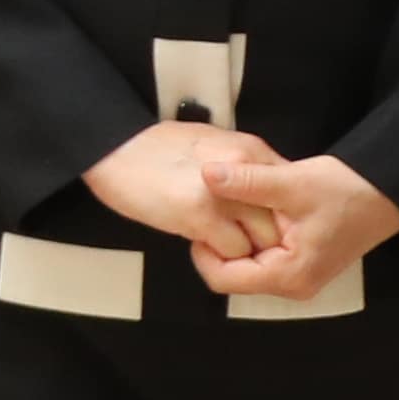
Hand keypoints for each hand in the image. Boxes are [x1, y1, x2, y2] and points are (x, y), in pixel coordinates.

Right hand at [79, 121, 278, 248]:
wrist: (112, 146)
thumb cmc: (153, 148)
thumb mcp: (209, 146)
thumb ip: (239, 170)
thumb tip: (256, 193)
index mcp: (248, 152)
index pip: (286, 194)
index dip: (276, 218)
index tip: (259, 227)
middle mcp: (244, 170)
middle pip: (281, 220)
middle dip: (265, 238)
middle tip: (238, 240)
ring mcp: (224, 193)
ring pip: (261, 240)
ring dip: (243, 249)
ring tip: (217, 242)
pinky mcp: (200, 213)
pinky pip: (232, 250)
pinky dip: (220, 254)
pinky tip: (197, 241)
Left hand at [185, 147, 398, 305]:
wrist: (390, 190)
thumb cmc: (349, 190)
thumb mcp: (293, 183)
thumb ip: (247, 182)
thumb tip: (206, 174)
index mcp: (288, 276)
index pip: (222, 279)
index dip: (202, 249)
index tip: (201, 215)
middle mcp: (292, 285)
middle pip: (232, 273)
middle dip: (219, 240)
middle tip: (213, 205)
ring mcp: (298, 276)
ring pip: (245, 262)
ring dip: (235, 234)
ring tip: (232, 202)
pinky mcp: (302, 262)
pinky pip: (262, 254)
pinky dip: (251, 233)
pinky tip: (252, 206)